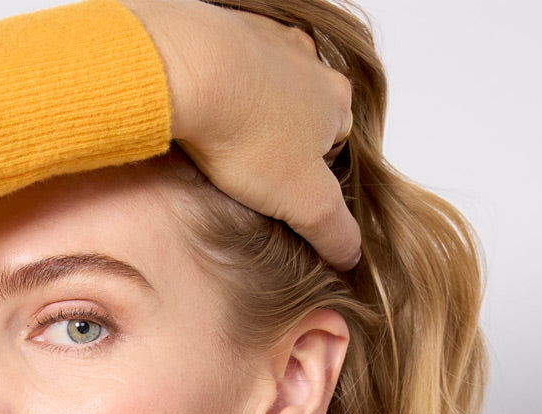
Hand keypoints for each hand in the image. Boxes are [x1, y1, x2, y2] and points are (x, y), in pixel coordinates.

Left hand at [119, 0, 358, 269]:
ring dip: (248, 117)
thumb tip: (352, 254)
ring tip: (221, 147)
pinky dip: (219, 92)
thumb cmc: (250, 135)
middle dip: (279, 144)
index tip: (280, 192)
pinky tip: (200, 117)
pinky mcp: (225, 31)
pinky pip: (228, 68)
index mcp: (336, 99)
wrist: (190, 71)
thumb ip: (333, 229)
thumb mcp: (304, 201)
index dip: (308, 175)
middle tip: (249, 172)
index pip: (334, 144)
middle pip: (300, 114)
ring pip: (264, 90)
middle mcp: (309, 62)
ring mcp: (267, 41)